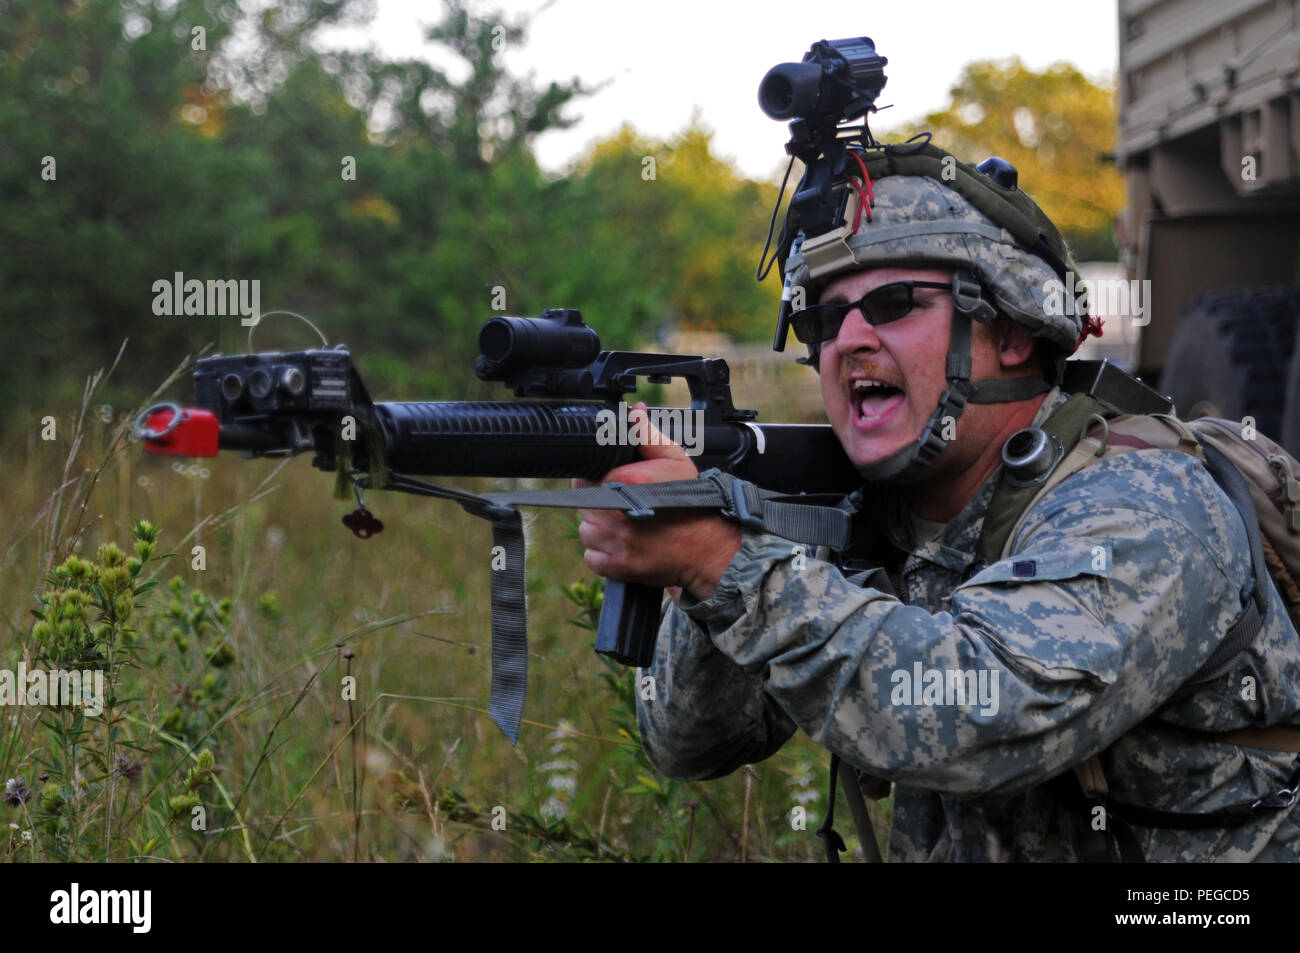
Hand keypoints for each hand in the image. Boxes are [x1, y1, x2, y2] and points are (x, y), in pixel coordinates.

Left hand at [575, 403, 740, 601]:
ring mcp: (614, 541)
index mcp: (624, 481)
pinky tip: (624, 546)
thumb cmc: (694, 504)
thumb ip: (648, 436)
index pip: (582, 476)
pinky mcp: (616, 566)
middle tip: (624, 505)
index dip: (592, 478)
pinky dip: (603, 554)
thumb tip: (634, 412)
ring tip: (626, 526)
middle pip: (582, 504)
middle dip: (598, 503)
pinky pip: (592, 558)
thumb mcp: (676, 461)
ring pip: (586, 532)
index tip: (608, 483)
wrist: (709, 549)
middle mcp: (613, 512)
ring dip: (600, 530)